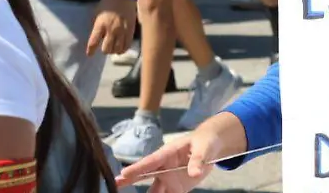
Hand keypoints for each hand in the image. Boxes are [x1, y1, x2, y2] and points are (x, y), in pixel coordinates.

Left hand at [88, 0, 136, 55]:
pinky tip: (121, 48)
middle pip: (106, 49)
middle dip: (105, 50)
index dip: (90, 51)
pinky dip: (123, 49)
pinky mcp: (130, 31)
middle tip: (105, 47)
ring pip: (117, 49)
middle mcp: (111, 30)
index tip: (89, 54)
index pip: (93, 42)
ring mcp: (122, 31)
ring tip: (114, 48)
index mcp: (100, 25)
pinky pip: (127, 45)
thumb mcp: (97, 13)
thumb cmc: (108, 3)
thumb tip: (97, 37)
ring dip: (114, 50)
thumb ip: (96, 26)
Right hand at [115, 120, 229, 192]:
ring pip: (155, 191)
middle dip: (130, 180)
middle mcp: (164, 167)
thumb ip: (198, 159)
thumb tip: (194, 173)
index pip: (151, 161)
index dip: (137, 168)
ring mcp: (169, 178)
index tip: (123, 173)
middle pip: (145, 176)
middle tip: (115, 184)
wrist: (213, 147)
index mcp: (168, 153)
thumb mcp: (204, 147)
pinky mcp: (176, 188)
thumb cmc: (205, 141)